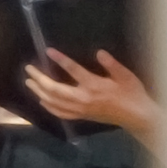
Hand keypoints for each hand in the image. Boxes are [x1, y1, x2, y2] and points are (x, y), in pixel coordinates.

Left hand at [26, 49, 158, 134]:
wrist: (137, 117)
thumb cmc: (132, 94)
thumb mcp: (126, 76)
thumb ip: (112, 65)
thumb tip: (99, 52)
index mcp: (94, 86)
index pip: (73, 70)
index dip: (60, 60)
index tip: (48, 50)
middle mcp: (84, 98)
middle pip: (55, 89)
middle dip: (40, 78)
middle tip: (29, 69)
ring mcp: (81, 109)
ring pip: (54, 102)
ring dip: (39, 92)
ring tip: (29, 82)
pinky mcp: (82, 116)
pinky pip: (61, 113)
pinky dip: (50, 107)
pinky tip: (42, 101)